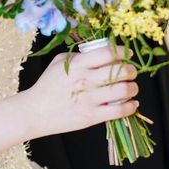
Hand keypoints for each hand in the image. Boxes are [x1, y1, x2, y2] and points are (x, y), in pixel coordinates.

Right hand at [23, 45, 138, 138]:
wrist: (36, 111)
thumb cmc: (48, 84)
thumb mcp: (59, 62)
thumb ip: (80, 56)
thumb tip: (101, 51)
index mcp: (77, 64)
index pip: (108, 53)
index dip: (122, 51)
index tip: (128, 53)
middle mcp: (85, 80)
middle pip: (119, 71)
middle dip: (131, 70)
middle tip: (131, 71)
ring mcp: (89, 99)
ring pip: (123, 91)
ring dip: (133, 88)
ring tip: (132, 87)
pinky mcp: (91, 116)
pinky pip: (119, 111)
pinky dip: (130, 107)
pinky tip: (131, 104)